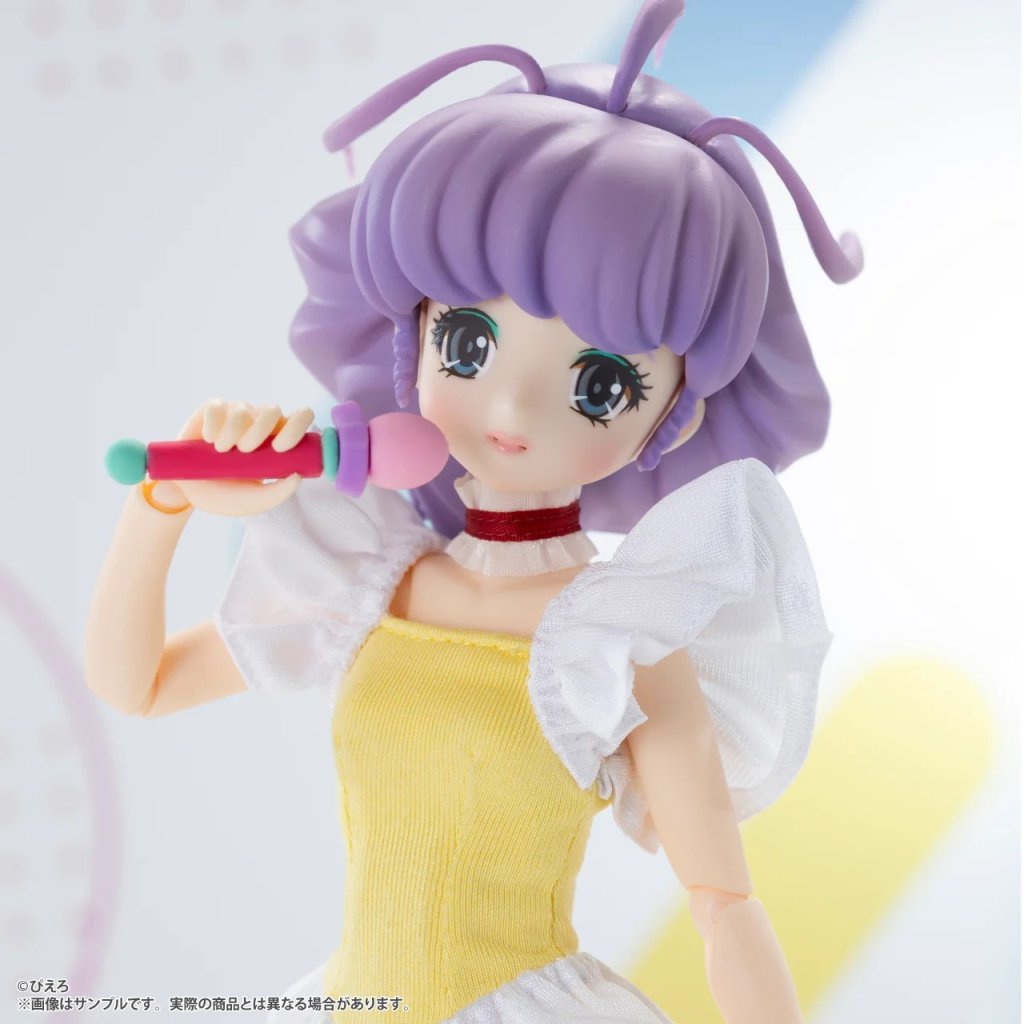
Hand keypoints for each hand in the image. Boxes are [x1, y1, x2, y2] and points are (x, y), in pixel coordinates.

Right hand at [149, 400, 314, 516]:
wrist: (189, 492)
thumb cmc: (227, 494)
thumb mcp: (254, 501)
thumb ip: (278, 493)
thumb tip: (297, 476)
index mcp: (279, 438)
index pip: (301, 416)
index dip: (297, 426)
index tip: (281, 448)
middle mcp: (261, 421)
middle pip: (273, 409)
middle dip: (259, 431)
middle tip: (244, 451)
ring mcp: (237, 412)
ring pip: (243, 410)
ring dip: (232, 432)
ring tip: (222, 451)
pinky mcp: (213, 408)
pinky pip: (217, 407)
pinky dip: (213, 426)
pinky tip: (208, 439)